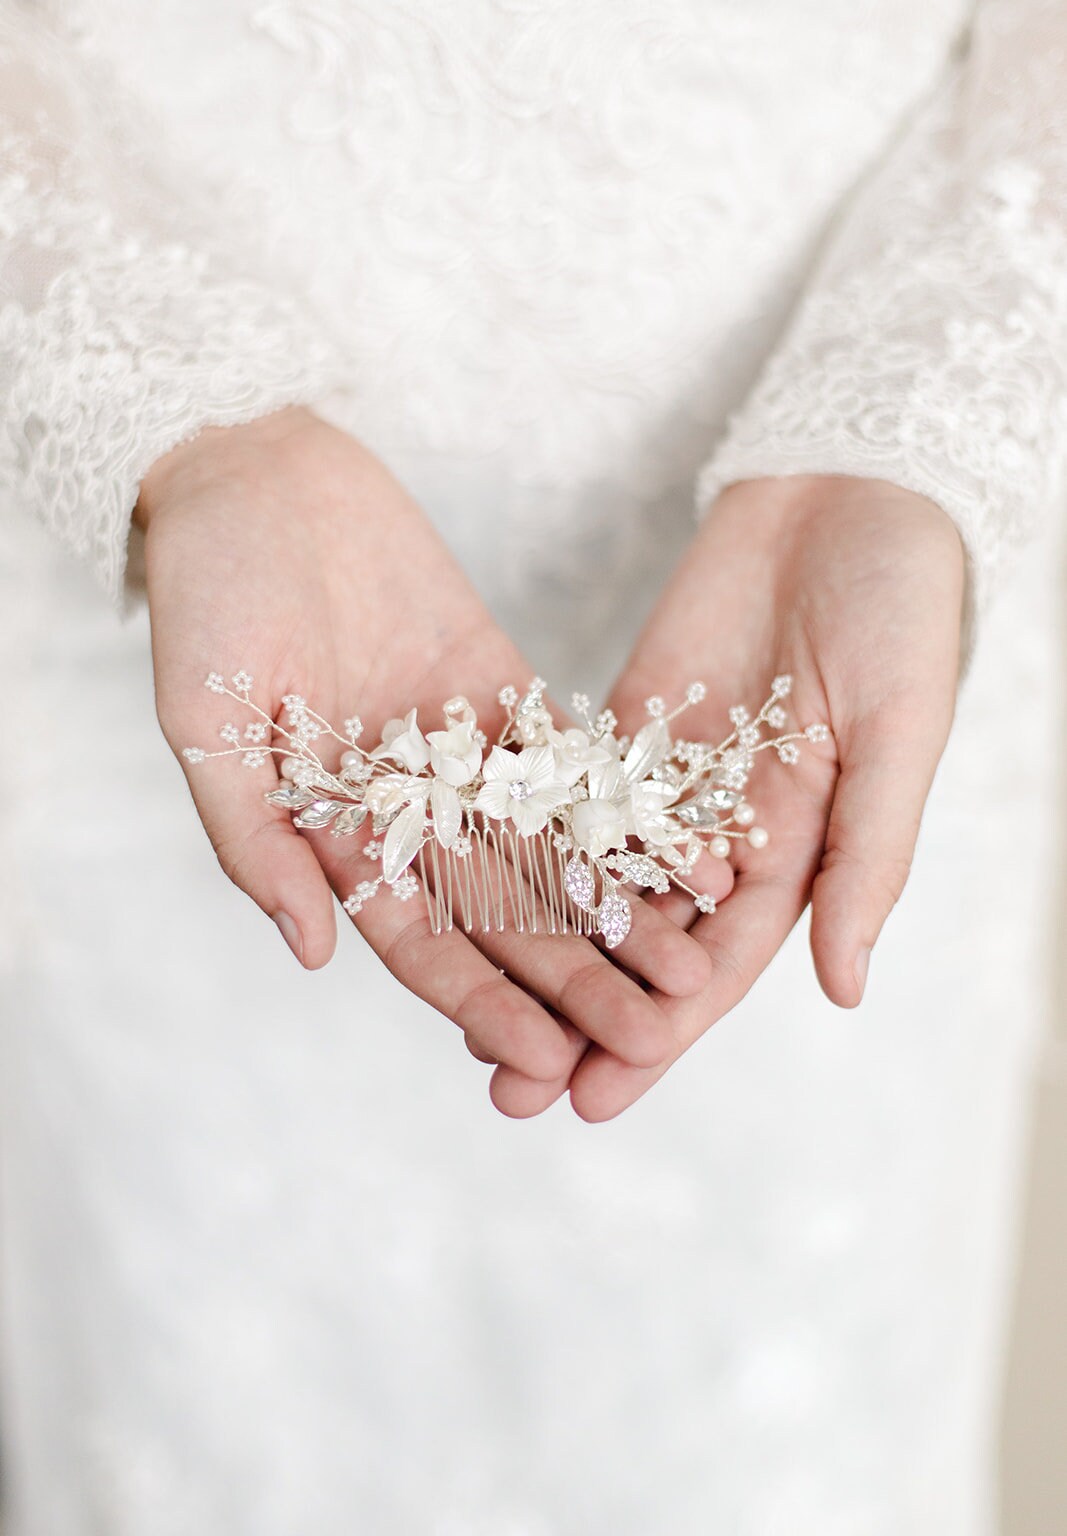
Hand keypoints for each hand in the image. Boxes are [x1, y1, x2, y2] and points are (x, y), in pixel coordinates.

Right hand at [137, 408, 710, 1082]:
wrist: (257, 479)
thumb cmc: (206, 596)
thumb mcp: (204, 723)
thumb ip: (252, 837)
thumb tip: (307, 952)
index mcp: (331, 836)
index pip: (418, 942)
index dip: (482, 1004)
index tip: (548, 1063)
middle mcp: (405, 810)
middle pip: (503, 914)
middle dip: (577, 978)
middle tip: (654, 1035)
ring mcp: (460, 753)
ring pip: (550, 851)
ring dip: (619, 912)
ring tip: (693, 964)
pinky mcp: (502, 691)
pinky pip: (572, 760)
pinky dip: (626, 806)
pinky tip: (686, 852)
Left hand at [484, 474, 964, 1119]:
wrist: (843, 493)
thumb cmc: (899, 610)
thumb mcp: (895, 734)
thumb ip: (865, 856)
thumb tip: (843, 989)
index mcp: (796, 854)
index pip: (717, 966)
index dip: (659, 1032)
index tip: (598, 1096)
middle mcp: (721, 835)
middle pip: (637, 945)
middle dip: (576, 1016)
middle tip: (507, 1089)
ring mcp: (664, 782)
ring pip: (588, 883)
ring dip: (531, 950)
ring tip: (462, 1016)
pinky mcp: (621, 726)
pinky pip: (562, 793)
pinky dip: (516, 845)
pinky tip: (456, 888)